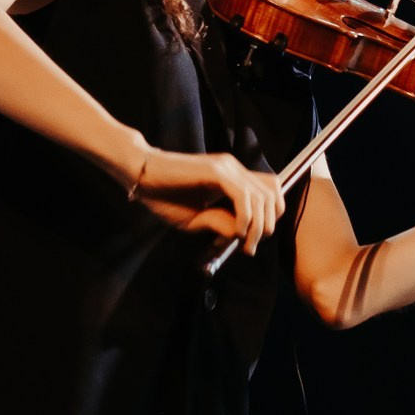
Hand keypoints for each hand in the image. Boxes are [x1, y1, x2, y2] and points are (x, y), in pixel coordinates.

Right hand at [132, 146, 284, 255]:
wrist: (141, 177)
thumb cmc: (164, 196)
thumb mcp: (196, 218)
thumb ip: (220, 223)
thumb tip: (241, 234)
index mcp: (233, 176)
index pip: (271, 191)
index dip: (270, 217)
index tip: (252, 240)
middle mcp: (234, 168)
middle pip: (272, 195)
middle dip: (267, 226)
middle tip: (249, 247)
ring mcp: (227, 167)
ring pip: (261, 198)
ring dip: (257, 226)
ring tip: (243, 243)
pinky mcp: (216, 171)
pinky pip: (243, 196)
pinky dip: (245, 217)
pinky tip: (236, 231)